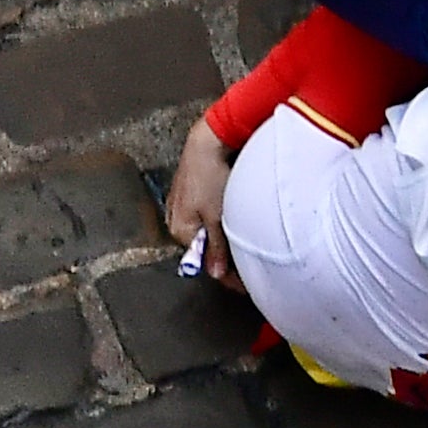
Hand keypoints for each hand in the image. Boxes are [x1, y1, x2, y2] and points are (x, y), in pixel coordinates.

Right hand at [164, 123, 243, 288]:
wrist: (207, 143)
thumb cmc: (210, 177)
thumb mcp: (218, 217)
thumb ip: (217, 248)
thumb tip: (216, 274)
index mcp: (179, 231)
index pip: (203, 263)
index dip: (226, 275)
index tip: (246, 284)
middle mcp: (176, 221)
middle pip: (204, 250)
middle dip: (225, 258)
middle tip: (251, 266)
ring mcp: (182, 208)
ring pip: (206, 235)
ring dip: (224, 242)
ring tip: (245, 246)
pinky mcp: (190, 197)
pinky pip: (206, 221)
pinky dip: (220, 226)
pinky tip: (233, 223)